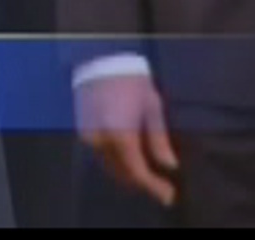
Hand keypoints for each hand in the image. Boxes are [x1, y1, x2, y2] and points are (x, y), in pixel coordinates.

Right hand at [76, 73, 178, 206]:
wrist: (99, 59)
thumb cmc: (130, 79)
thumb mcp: (151, 106)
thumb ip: (158, 139)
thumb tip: (169, 164)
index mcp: (120, 136)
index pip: (137, 172)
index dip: (153, 187)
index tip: (169, 195)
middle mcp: (102, 142)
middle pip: (122, 173)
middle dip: (142, 182)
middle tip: (161, 185)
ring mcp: (90, 138)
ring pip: (112, 167)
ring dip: (130, 174)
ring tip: (149, 174)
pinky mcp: (85, 132)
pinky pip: (103, 156)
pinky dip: (118, 162)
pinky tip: (131, 159)